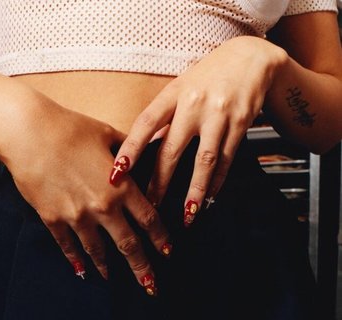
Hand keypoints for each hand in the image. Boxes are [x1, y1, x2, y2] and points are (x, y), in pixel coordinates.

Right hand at [0, 90, 170, 294]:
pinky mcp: (53, 219)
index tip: (167, 252)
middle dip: (142, 267)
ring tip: (112, 278)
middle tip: (150, 285)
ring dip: (107, 267)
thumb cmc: (69, 128)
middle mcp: (102, 208)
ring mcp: (77, 217)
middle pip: (128, 245)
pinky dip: (75, 260)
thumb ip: (131, 148)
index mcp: (120, 187)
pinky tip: (81, 270)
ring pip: (98, 250)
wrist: (27, 133)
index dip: (160, 238)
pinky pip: (67, 246)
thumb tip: (154, 142)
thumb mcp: (107, 133)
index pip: (148, 220)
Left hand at [111, 36, 285, 224]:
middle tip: (151, 206)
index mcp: (173, 93)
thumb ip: (163, 118)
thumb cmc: (207, 77)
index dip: (130, 149)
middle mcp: (194, 103)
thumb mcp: (180, 88)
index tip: (117, 172)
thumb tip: (142, 150)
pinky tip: (209, 198)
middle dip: (160, 182)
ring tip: (188, 215)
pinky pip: (227, 159)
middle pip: (172, 149)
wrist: (250, 58)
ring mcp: (219, 114)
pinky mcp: (240, 123)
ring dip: (195, 191)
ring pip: (204, 160)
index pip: (145, 123)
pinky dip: (217, 182)